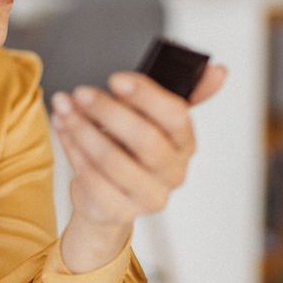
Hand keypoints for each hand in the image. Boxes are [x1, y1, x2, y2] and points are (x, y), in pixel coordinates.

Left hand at [52, 65, 226, 266]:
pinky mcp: (121, 211)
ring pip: (112, 160)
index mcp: (185, 143)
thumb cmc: (131, 149)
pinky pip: (92, 179)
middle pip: (144, 139)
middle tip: (81, 93)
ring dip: (82, 129)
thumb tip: (219, 71)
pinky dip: (73, 150)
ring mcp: (149, 196)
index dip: (146, 95)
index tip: (115, 78)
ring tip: (63, 108)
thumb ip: (182, 93)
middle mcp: (173, 172)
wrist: (108, 198)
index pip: (176, 115)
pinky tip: (64, 130)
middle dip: (108, 111)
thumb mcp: (153, 117)